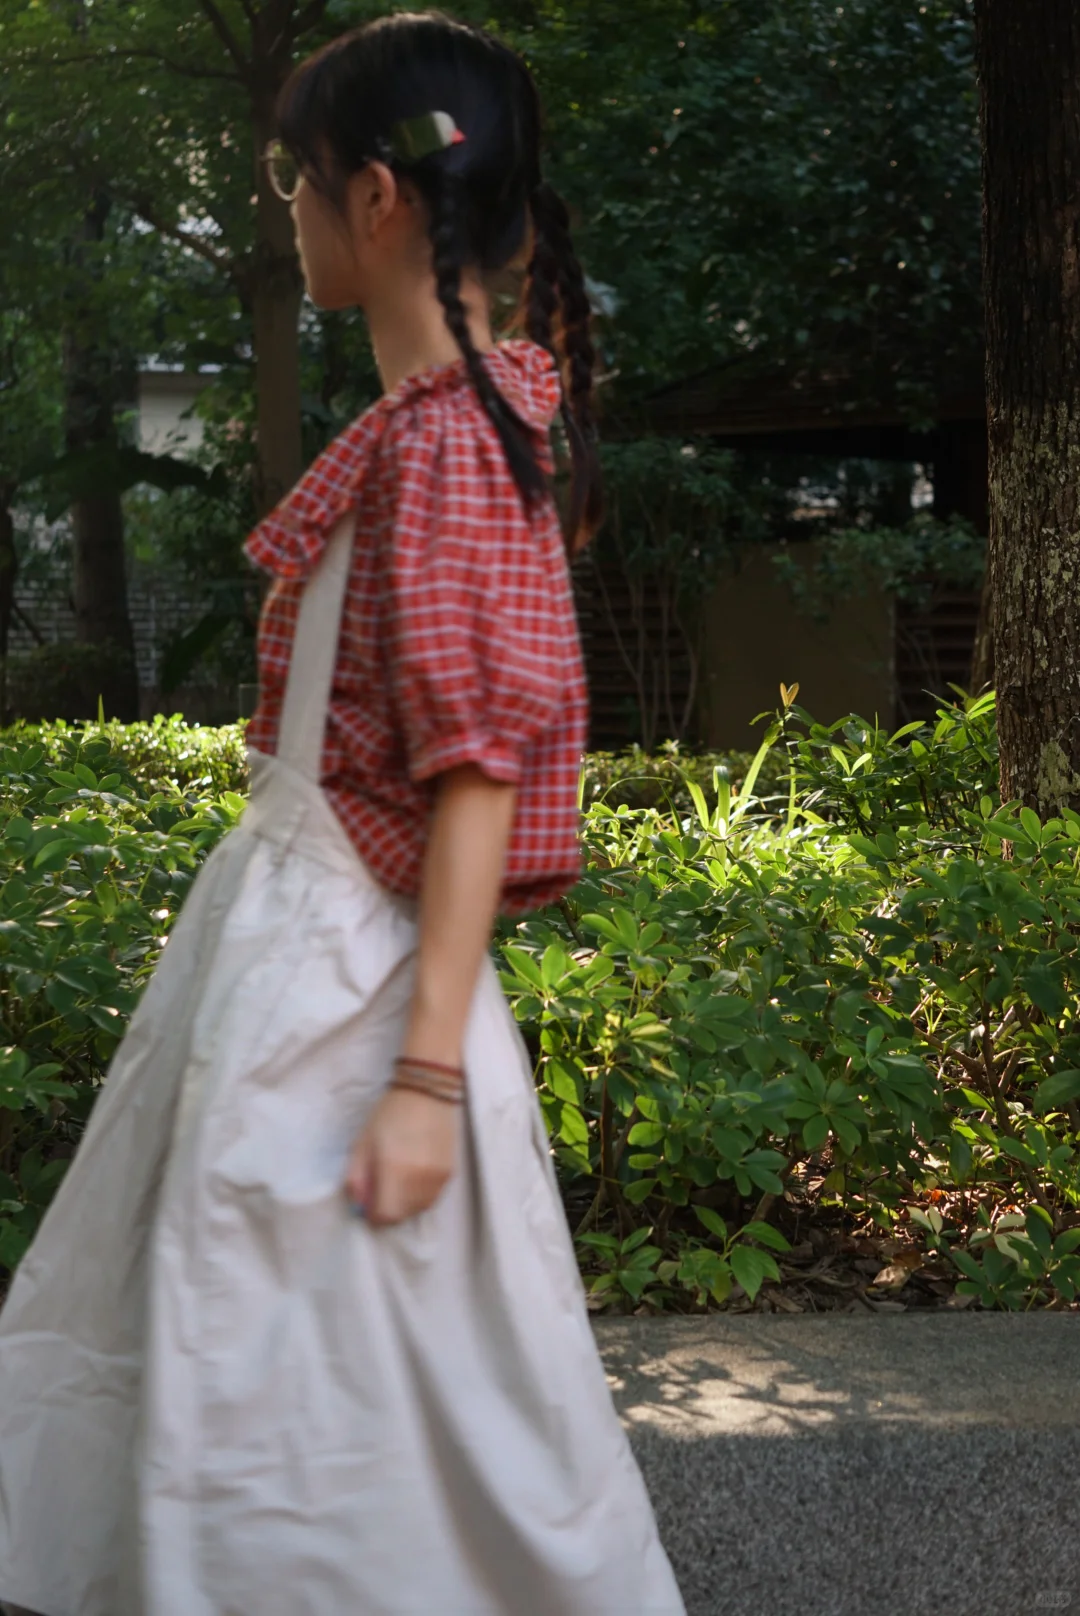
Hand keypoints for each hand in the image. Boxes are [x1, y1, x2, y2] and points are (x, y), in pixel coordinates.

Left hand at [344, 1083, 459, 1226]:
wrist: (428, 1091)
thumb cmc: (389, 1114)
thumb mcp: (362, 1143)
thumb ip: (356, 1179)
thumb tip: (358, 1207)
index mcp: (395, 1172)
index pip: (385, 1216)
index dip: (373, 1215)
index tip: (368, 1203)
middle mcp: (420, 1181)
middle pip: (402, 1216)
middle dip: (388, 1210)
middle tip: (380, 1190)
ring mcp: (438, 1179)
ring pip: (418, 1209)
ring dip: (405, 1204)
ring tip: (398, 1180)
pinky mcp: (450, 1173)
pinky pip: (432, 1198)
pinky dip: (420, 1195)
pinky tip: (414, 1175)